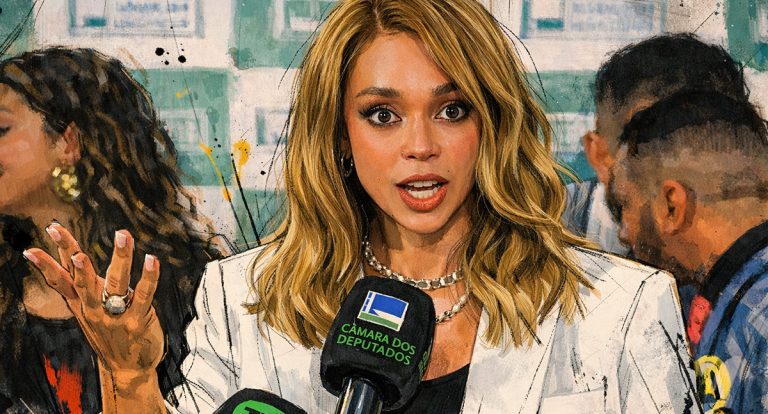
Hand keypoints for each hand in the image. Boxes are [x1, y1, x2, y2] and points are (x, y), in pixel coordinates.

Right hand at [23, 224, 163, 381]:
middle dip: (79, 265)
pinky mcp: (137, 321)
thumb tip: (71, 256)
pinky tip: (150, 259)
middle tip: (78, 254)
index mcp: (80, 304)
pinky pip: (144, 294)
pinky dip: (149, 276)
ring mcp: (115, 316)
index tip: (41, 239)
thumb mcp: (88, 310)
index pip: (61, 278)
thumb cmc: (108, 333)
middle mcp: (93, 309)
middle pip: (83, 282)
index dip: (49, 260)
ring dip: (120, 258)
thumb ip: (80, 286)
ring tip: (122, 236)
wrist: (126, 368)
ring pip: (116, 282)